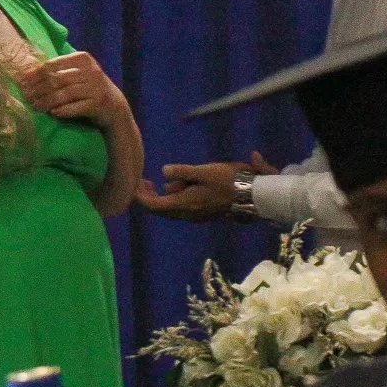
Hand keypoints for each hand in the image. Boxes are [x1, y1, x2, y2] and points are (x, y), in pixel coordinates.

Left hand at [19, 51, 125, 128]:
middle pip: (56, 80)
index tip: (21, 82)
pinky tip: (52, 113)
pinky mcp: (97, 104)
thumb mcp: (77, 74)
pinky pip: (75, 107)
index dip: (35, 74)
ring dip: (47, 102)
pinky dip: (62, 111)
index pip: (53, 65)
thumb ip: (59, 71)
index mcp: (81, 58)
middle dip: (38, 89)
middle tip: (26, 97)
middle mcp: (89, 70)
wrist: (114, 107)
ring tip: (35, 107)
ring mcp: (94, 87)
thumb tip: (28, 73)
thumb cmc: (89, 89)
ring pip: (64, 94)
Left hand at [136, 152, 276, 220]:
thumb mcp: (203, 171)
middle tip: (143, 181)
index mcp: (184, 204)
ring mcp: (195, 216)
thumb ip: (182, 172)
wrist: (251, 196)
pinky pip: (181, 207)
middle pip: (160, 210)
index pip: (154, 206)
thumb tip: (163, 173)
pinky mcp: (202, 213)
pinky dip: (174, 197)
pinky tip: (180, 184)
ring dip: (164, 195)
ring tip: (167, 177)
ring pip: (171, 208)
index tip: (135, 185)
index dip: (141, 198)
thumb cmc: (228, 181)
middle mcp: (187, 214)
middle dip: (149, 196)